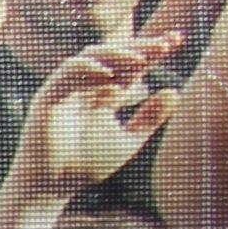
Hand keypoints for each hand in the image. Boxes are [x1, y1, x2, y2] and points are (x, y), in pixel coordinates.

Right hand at [8, 35, 178, 199]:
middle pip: (116, 55)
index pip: (131, 66)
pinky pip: (68, 71)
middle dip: (142, 46)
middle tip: (167, 43)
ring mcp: (68, 88)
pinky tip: (111, 75)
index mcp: (105, 95)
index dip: (152, 52)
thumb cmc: (86, 167)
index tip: (177, 41)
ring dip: (118, 54)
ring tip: (142, 59)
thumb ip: (149, 118)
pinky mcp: (50, 94)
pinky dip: (89, 68)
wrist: (51, 186)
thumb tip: (175, 91)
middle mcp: (87, 87)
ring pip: (93, 56)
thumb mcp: (128, 141)